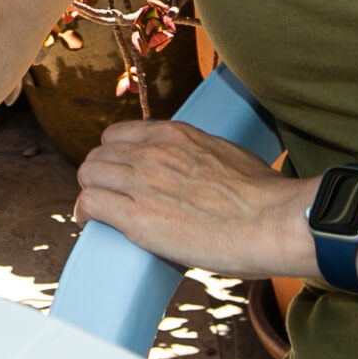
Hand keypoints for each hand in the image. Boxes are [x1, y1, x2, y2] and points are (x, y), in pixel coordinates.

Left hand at [74, 118, 314, 279]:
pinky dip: (86, 214)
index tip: (121, 172)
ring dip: (91, 191)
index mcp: (174, 134)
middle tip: (109, 195)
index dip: (116, 155)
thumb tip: (200, 171)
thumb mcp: (226, 154)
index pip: (120, 134)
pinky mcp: (137, 217)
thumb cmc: (262, 195)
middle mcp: (151, 151)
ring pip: (89, 175)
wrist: (271, 220)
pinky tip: (92, 223)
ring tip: (99, 210)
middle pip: (99, 154)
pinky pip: (89, 204)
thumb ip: (200, 155)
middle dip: (101, 174)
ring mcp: (142, 182)